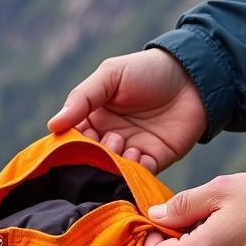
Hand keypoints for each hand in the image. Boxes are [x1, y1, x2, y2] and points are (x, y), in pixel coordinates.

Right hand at [47, 50, 206, 172]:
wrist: (193, 76)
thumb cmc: (147, 70)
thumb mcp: (110, 76)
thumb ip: (82, 99)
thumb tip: (53, 125)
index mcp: (93, 117)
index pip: (73, 138)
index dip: (71, 142)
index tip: (75, 139)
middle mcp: (109, 137)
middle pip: (91, 157)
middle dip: (94, 153)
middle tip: (105, 138)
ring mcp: (131, 151)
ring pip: (113, 168)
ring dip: (114, 161)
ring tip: (121, 143)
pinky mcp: (154, 161)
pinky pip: (138, 175)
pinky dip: (134, 170)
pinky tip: (136, 154)